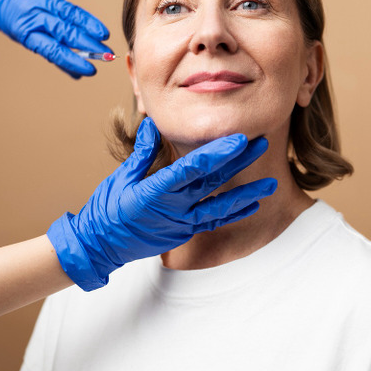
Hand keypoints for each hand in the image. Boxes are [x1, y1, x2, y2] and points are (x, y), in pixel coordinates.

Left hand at [0, 0, 109, 76]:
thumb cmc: (17, 20)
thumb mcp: (30, 39)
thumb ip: (56, 55)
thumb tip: (79, 76)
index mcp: (29, 34)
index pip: (54, 51)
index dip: (73, 61)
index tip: (92, 71)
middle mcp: (34, 16)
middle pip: (63, 31)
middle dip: (87, 44)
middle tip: (107, 53)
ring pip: (65, 10)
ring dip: (86, 22)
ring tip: (103, 34)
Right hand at [47, 118, 276, 289]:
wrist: (99, 246)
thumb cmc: (107, 209)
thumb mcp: (122, 176)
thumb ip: (142, 152)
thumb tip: (151, 124)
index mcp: (156, 191)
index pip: (193, 168)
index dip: (218, 153)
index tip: (238, 138)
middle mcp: (173, 209)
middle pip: (213, 182)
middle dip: (239, 162)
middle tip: (262, 143)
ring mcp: (181, 224)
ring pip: (221, 206)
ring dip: (247, 193)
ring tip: (272, 183)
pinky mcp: (184, 233)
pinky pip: (213, 222)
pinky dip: (233, 213)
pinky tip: (252, 204)